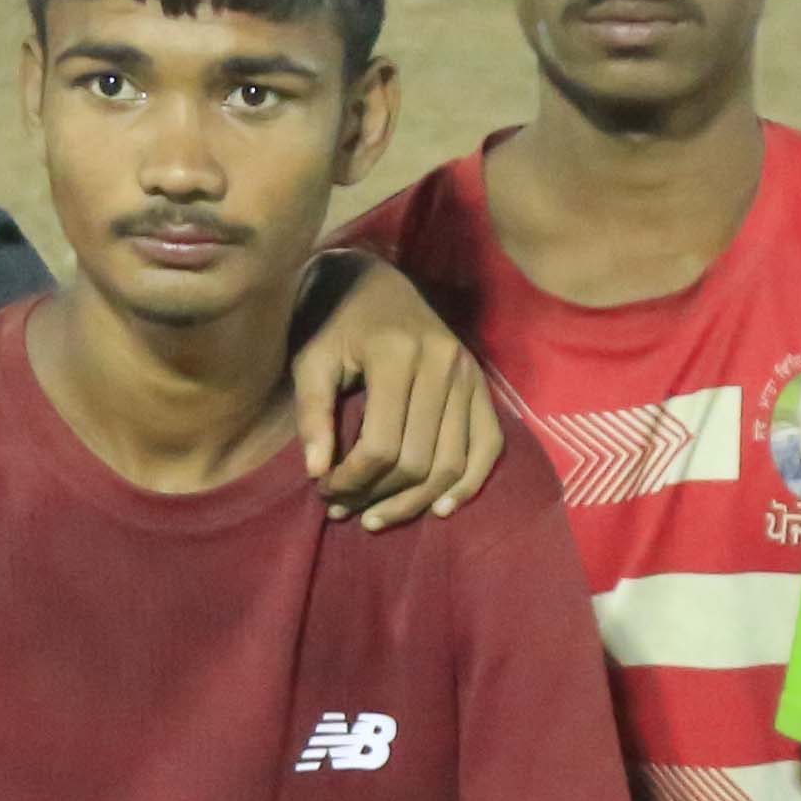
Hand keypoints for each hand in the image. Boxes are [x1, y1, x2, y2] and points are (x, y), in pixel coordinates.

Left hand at [291, 259, 502, 529]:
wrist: (375, 282)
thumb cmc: (336, 325)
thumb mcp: (311, 361)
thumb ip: (313, 415)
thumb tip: (318, 474)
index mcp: (397, 355)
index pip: (381, 444)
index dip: (351, 480)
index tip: (325, 492)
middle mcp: (442, 364)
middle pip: (417, 460)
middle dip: (377, 495)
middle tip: (344, 508)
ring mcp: (469, 375)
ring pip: (452, 462)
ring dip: (415, 502)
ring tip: (377, 518)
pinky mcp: (482, 385)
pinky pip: (489, 446)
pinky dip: (469, 483)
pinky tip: (441, 508)